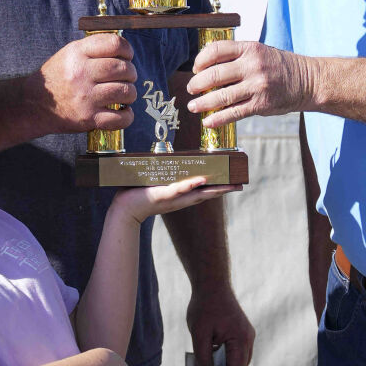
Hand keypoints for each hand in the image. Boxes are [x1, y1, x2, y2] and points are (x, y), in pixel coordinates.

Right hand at [36, 34, 136, 133]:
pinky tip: (123, 111)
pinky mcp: (89, 118)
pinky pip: (119, 119)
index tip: (127, 57)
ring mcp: (86, 97)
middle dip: (131, 73)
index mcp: (78, 53)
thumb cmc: (57, 77)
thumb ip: (93, 49)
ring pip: (125, 92)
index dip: (127, 50)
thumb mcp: (69, 53)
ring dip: (130, 93)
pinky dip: (127, 116)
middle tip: (127, 77)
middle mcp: (82, 73)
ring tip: (125, 94)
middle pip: (122, 69)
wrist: (34, 104)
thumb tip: (123, 49)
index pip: (114, 44)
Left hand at [115, 175, 238, 224]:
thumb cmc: (139, 194)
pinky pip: (178, 189)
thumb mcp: (156, 184)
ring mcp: (172, 198)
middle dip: (224, 190)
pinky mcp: (162, 195)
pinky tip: (201, 181)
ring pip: (197, 193)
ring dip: (213, 189)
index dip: (219, 188)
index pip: (203, 192)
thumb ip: (166, 175)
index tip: (235, 185)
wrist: (124, 208)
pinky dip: (190, 185)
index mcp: (180, 196)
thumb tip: (169, 157)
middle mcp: (180, 199)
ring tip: (229, 186)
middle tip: (240, 186)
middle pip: (206, 194)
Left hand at [186, 281, 254, 365]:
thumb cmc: (205, 307)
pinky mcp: (241, 330)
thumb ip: (203, 356)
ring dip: (224, 365)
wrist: (212, 284)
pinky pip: (236, 349)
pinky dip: (225, 355)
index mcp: (241, 339)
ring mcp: (246, 334)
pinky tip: (210, 355)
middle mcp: (248, 338)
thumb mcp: (200, 334)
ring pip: (239, 359)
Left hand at [188, 39, 313, 125]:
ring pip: (221, 96)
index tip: (195, 68)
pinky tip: (208, 122)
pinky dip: (218, 119)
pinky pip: (234, 113)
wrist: (307, 81)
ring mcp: (257, 86)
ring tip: (193, 106)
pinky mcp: (261, 105)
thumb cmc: (279, 67)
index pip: (216, 50)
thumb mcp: (259, 52)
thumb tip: (207, 70)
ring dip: (203, 103)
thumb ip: (236, 57)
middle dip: (197, 84)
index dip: (201, 60)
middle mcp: (253, 66)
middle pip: (215, 74)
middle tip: (191, 89)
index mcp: (250, 48)